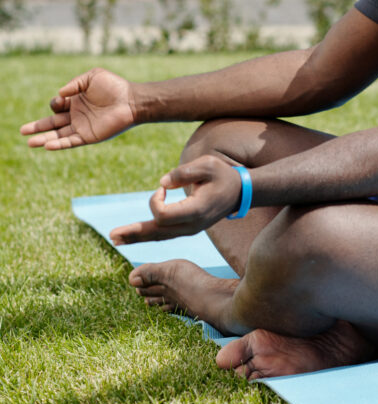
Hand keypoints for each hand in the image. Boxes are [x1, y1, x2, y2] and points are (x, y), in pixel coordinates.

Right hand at [20, 67, 135, 149]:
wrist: (131, 100)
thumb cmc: (114, 86)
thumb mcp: (92, 77)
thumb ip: (74, 83)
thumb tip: (60, 94)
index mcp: (76, 101)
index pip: (57, 106)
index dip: (55, 103)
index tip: (63, 99)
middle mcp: (77, 115)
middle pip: (52, 123)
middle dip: (37, 127)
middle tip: (23, 131)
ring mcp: (82, 127)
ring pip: (58, 135)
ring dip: (44, 139)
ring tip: (29, 142)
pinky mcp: (89, 136)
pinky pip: (70, 142)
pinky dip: (59, 144)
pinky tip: (47, 145)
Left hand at [109, 155, 242, 244]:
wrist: (240, 192)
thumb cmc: (224, 175)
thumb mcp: (208, 165)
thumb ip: (185, 172)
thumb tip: (162, 182)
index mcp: (196, 211)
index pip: (163, 215)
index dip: (155, 200)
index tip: (161, 187)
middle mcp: (192, 225)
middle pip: (157, 233)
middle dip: (134, 233)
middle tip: (111, 236)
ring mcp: (190, 230)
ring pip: (159, 236)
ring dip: (136, 236)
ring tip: (115, 238)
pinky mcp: (187, 228)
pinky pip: (164, 234)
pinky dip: (148, 234)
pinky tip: (133, 235)